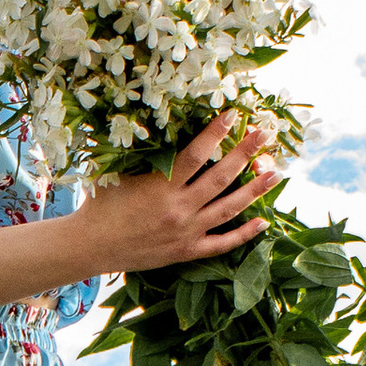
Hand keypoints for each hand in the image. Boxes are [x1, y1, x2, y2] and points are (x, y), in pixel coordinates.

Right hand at [73, 111, 281, 278]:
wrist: (90, 246)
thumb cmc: (101, 204)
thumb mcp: (117, 171)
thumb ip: (142, 153)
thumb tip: (157, 123)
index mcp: (161, 185)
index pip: (197, 154)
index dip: (217, 132)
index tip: (234, 114)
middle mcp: (178, 208)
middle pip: (221, 177)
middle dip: (245, 152)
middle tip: (265, 134)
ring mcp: (186, 232)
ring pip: (229, 208)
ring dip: (254, 190)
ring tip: (275, 173)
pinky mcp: (186, 251)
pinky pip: (222, 243)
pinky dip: (244, 234)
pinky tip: (263, 221)